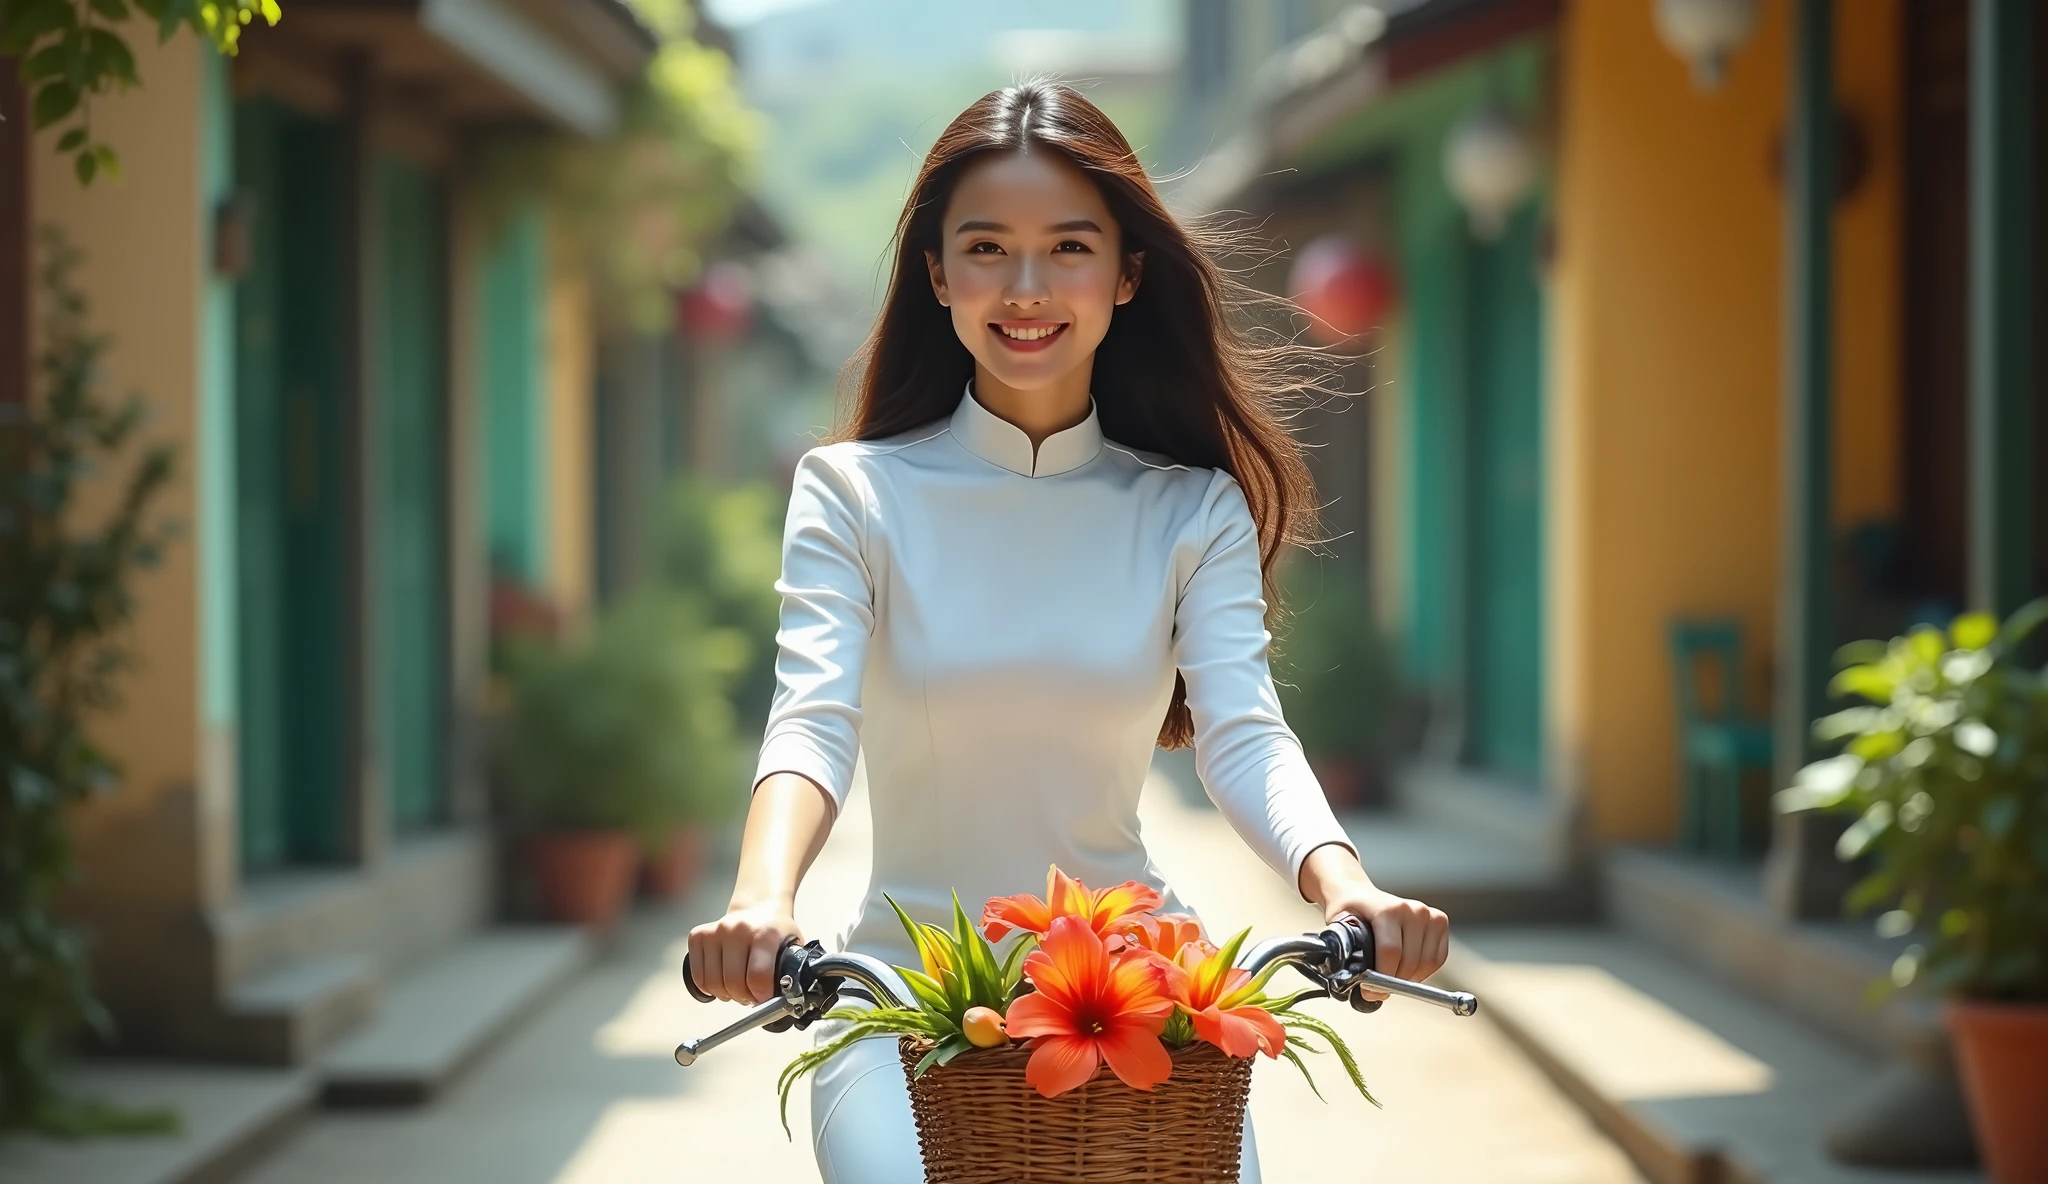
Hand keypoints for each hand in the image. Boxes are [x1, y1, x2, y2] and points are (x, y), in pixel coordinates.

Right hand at [687, 899, 801, 1004]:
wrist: (759, 906)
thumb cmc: (776, 932)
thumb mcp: (793, 947)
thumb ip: (790, 972)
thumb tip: (787, 1000)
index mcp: (766, 933)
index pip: (758, 977)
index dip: (761, 996)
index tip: (765, 1000)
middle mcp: (738, 929)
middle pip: (733, 983)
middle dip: (744, 998)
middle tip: (751, 996)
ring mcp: (716, 931)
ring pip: (713, 983)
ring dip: (726, 994)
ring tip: (737, 988)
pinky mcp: (699, 935)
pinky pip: (698, 975)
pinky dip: (708, 987)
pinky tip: (721, 982)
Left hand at [1300, 844, 1449, 1001]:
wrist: (1360, 895)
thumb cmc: (1350, 913)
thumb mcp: (1339, 930)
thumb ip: (1348, 956)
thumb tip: (1362, 987)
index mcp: (1388, 909)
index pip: (1391, 951)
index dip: (1382, 978)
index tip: (1371, 991)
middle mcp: (1412, 909)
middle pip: (1411, 961)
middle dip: (1394, 982)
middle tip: (1379, 990)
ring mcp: (1428, 914)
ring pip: (1427, 962)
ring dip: (1410, 978)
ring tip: (1392, 978)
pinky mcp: (1439, 921)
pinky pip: (1438, 958)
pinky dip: (1424, 971)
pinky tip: (1407, 969)